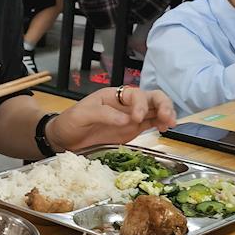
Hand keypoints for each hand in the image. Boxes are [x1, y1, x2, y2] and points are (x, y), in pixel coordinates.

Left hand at [51, 87, 175, 152]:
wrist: (64, 139)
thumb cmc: (70, 122)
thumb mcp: (82, 115)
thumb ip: (103, 115)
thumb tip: (127, 120)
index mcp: (114, 95)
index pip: (136, 95)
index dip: (141, 105)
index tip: (136, 118)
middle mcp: (126, 104)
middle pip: (152, 98)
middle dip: (163, 105)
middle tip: (167, 118)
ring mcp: (131, 117)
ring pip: (156, 110)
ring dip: (167, 114)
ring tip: (170, 125)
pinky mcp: (133, 130)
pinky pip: (152, 123)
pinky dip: (161, 124)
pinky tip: (165, 129)